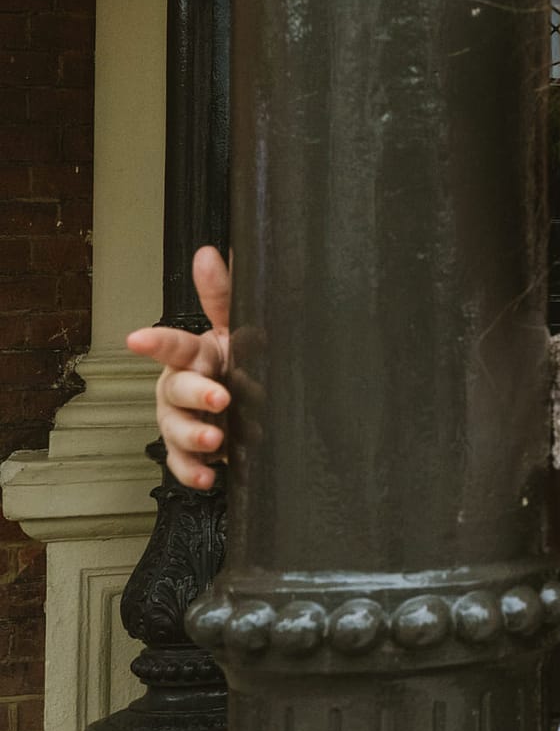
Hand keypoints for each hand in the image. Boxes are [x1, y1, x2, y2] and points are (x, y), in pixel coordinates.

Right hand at [125, 246, 230, 489]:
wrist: (251, 403)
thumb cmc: (236, 361)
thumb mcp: (235, 327)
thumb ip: (222, 294)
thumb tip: (209, 254)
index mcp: (194, 355)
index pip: (172, 344)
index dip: (156, 341)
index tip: (137, 339)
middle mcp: (181, 387)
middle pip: (177, 390)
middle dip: (195, 394)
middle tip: (220, 397)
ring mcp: (182, 420)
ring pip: (176, 429)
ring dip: (193, 437)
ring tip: (215, 440)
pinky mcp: (191, 451)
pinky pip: (184, 464)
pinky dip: (193, 472)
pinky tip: (207, 477)